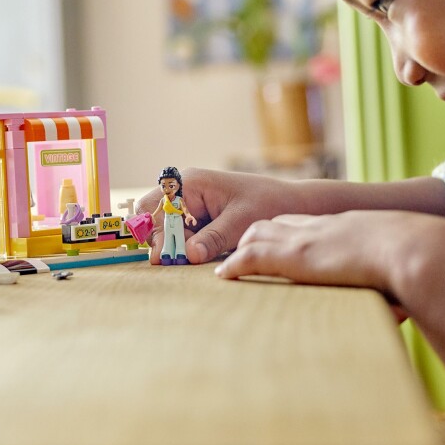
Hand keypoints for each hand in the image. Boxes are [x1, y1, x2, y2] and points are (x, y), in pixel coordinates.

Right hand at [136, 168, 297, 264]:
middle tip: (176, 260)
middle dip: (161, 240)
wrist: (290, 202)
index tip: (163, 256)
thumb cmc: (267, 203)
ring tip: (192, 257)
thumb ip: (212, 238)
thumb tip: (188, 255)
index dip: (155, 231)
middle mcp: (184, 190)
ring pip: (165, 228)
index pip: (155, 206)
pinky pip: (179, 233)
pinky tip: (198, 254)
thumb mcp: (240, 223)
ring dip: (173, 245)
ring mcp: (189, 203)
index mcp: (191, 183)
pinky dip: (184, 246)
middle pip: (154, 218)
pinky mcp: (197, 217)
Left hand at [216, 209, 444, 315]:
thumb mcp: (398, 264)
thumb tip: (404, 308)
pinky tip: (223, 276)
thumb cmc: (416, 261)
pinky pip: (254, 257)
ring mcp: (304, 239)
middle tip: (234, 252)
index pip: (301, 223)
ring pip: (256, 235)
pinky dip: (235, 265)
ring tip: (224, 266)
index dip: (281, 231)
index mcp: (342, 227)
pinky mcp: (295, 255)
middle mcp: (318, 227)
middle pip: (271, 223)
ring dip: (237, 249)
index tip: (269, 242)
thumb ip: (389, 280)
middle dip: (250, 236)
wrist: (412, 248)